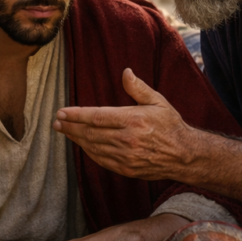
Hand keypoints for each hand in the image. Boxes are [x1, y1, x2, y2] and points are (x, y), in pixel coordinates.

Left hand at [53, 68, 192, 180]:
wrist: (184, 155)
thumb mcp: (158, 101)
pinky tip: (82, 144)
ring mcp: (126, 156)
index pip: (97, 117)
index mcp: (133, 120)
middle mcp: (127, 139)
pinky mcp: (126, 169)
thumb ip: (138, 88)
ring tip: (64, 131)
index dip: (76, 115)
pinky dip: (88, 151)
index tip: (62, 112)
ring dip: (76, 139)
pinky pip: (101, 159)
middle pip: (90, 133)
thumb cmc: (170, 125)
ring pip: (93, 147)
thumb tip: (125, 72)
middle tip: (57, 121)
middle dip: (70, 127)